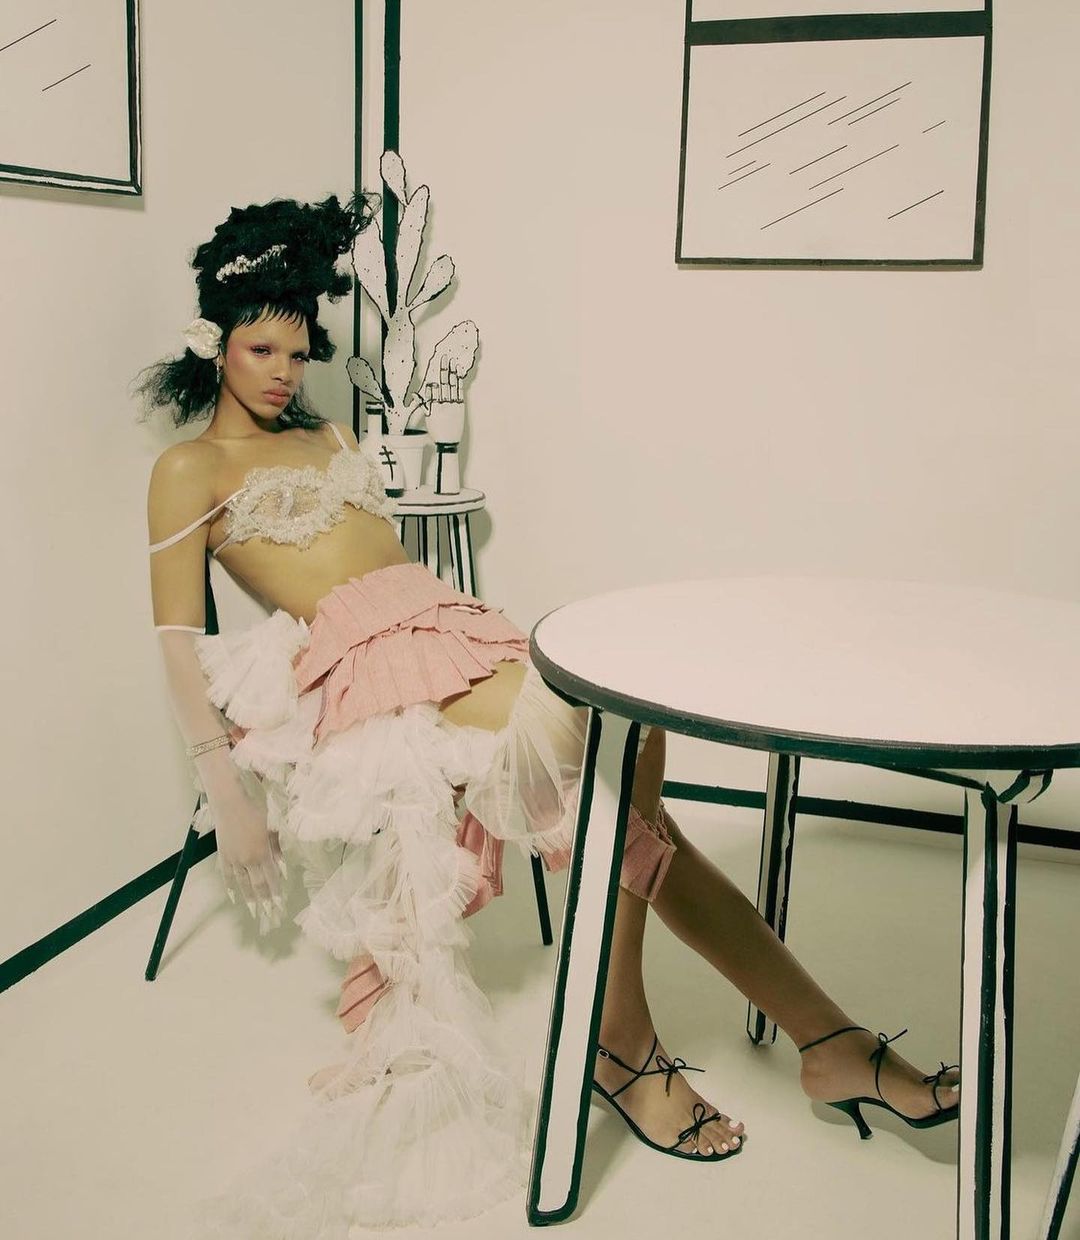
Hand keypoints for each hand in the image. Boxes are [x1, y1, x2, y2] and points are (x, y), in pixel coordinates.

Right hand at [208, 781, 286, 933]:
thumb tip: (283, 865)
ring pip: (242, 883)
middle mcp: (248, 859)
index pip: (271, 879)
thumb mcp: (273, 826)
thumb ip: (278, 847)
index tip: (280, 906)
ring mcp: (234, 858)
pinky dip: (231, 887)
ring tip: (254, 911)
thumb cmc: (256, 808)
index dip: (275, 894)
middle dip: (264, 902)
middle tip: (269, 916)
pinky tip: (235, 897)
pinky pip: (227, 875)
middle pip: (257, 886)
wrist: (229, 801)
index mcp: (262, 852)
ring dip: (249, 899)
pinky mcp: (223, 854)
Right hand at [423, 355, 464, 442]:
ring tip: (452, 361)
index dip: (435, 373)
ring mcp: (453, 405)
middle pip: (443, 382)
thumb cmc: (436, 431)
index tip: (436, 362)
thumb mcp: (427, 418)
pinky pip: (459, 392)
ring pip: (452, 385)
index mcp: (433, 405)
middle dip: (444, 369)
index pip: (433, 385)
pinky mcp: (460, 407)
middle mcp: (443, 403)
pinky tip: (459, 374)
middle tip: (444, 357)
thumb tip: (417, 394)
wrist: (448, 441)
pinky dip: (459, 382)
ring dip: (452, 372)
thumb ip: (424, 404)